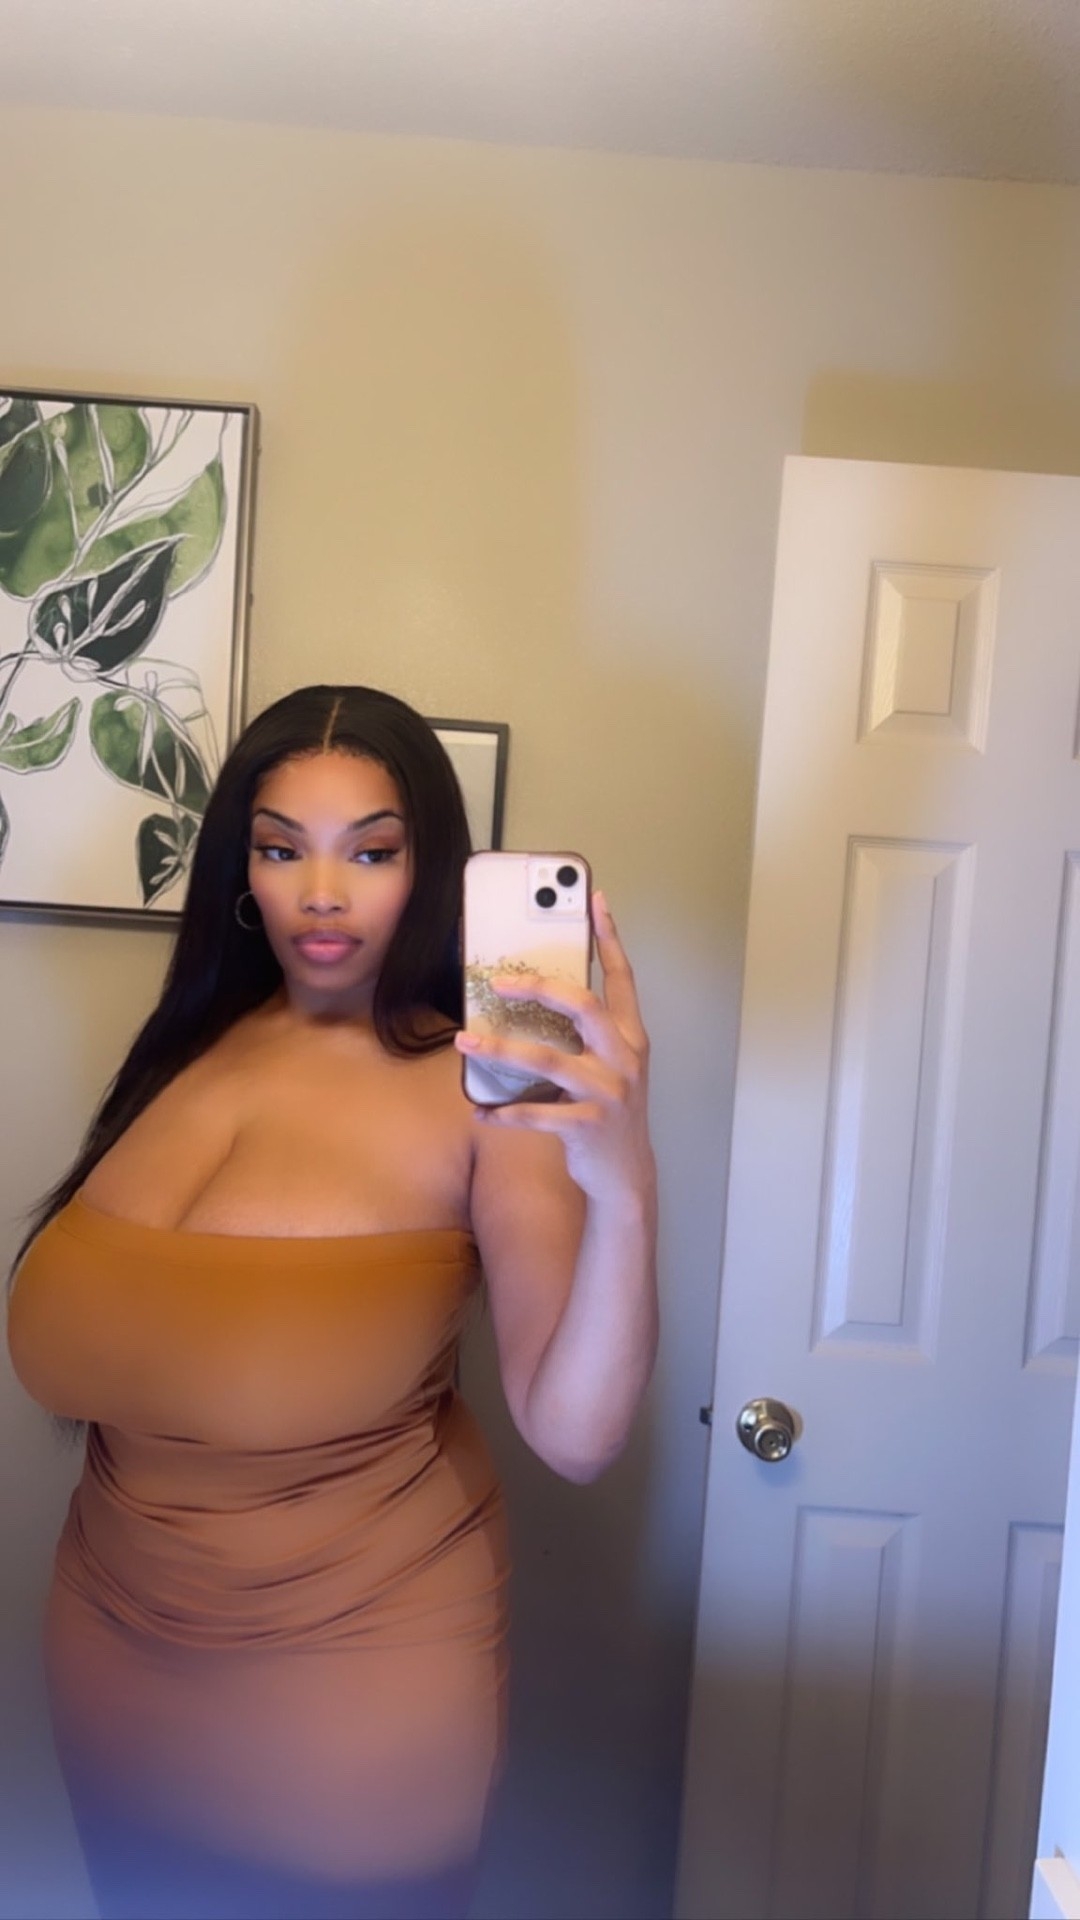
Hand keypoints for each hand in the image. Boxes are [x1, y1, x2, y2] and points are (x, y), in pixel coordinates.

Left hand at [454, 890, 654, 1209]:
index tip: (595, 900)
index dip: (610, 938)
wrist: (626, 1174)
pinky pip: (537, 1113)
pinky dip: (504, 1112)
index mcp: (631, 1037)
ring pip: (549, 1060)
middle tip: (498, 982)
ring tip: (465, 1043)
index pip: (623, 977)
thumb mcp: (608, 1066)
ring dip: (501, 1050)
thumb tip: (535, 995)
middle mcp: (625, 1058)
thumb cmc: (607, 1111)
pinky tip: (480, 1110)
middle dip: (539, 987)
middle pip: (583, 1006)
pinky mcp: (588, 1126)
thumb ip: (584, 1034)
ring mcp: (609, 1093)